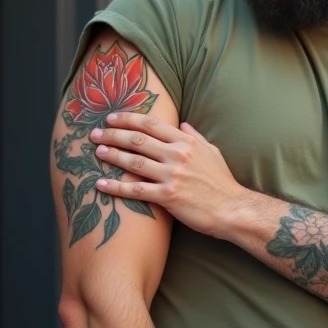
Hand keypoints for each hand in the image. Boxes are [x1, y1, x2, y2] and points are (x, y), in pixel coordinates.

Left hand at [90, 113, 250, 237]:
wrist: (232, 209)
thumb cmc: (222, 182)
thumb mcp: (212, 152)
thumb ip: (195, 136)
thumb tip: (183, 124)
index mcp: (186, 141)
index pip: (151, 124)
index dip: (128, 119)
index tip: (111, 118)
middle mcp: (177, 154)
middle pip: (137, 139)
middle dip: (113, 134)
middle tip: (95, 134)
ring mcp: (172, 175)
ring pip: (134, 161)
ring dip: (112, 155)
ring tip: (97, 152)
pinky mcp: (168, 197)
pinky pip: (136, 190)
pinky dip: (116, 186)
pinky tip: (101, 184)